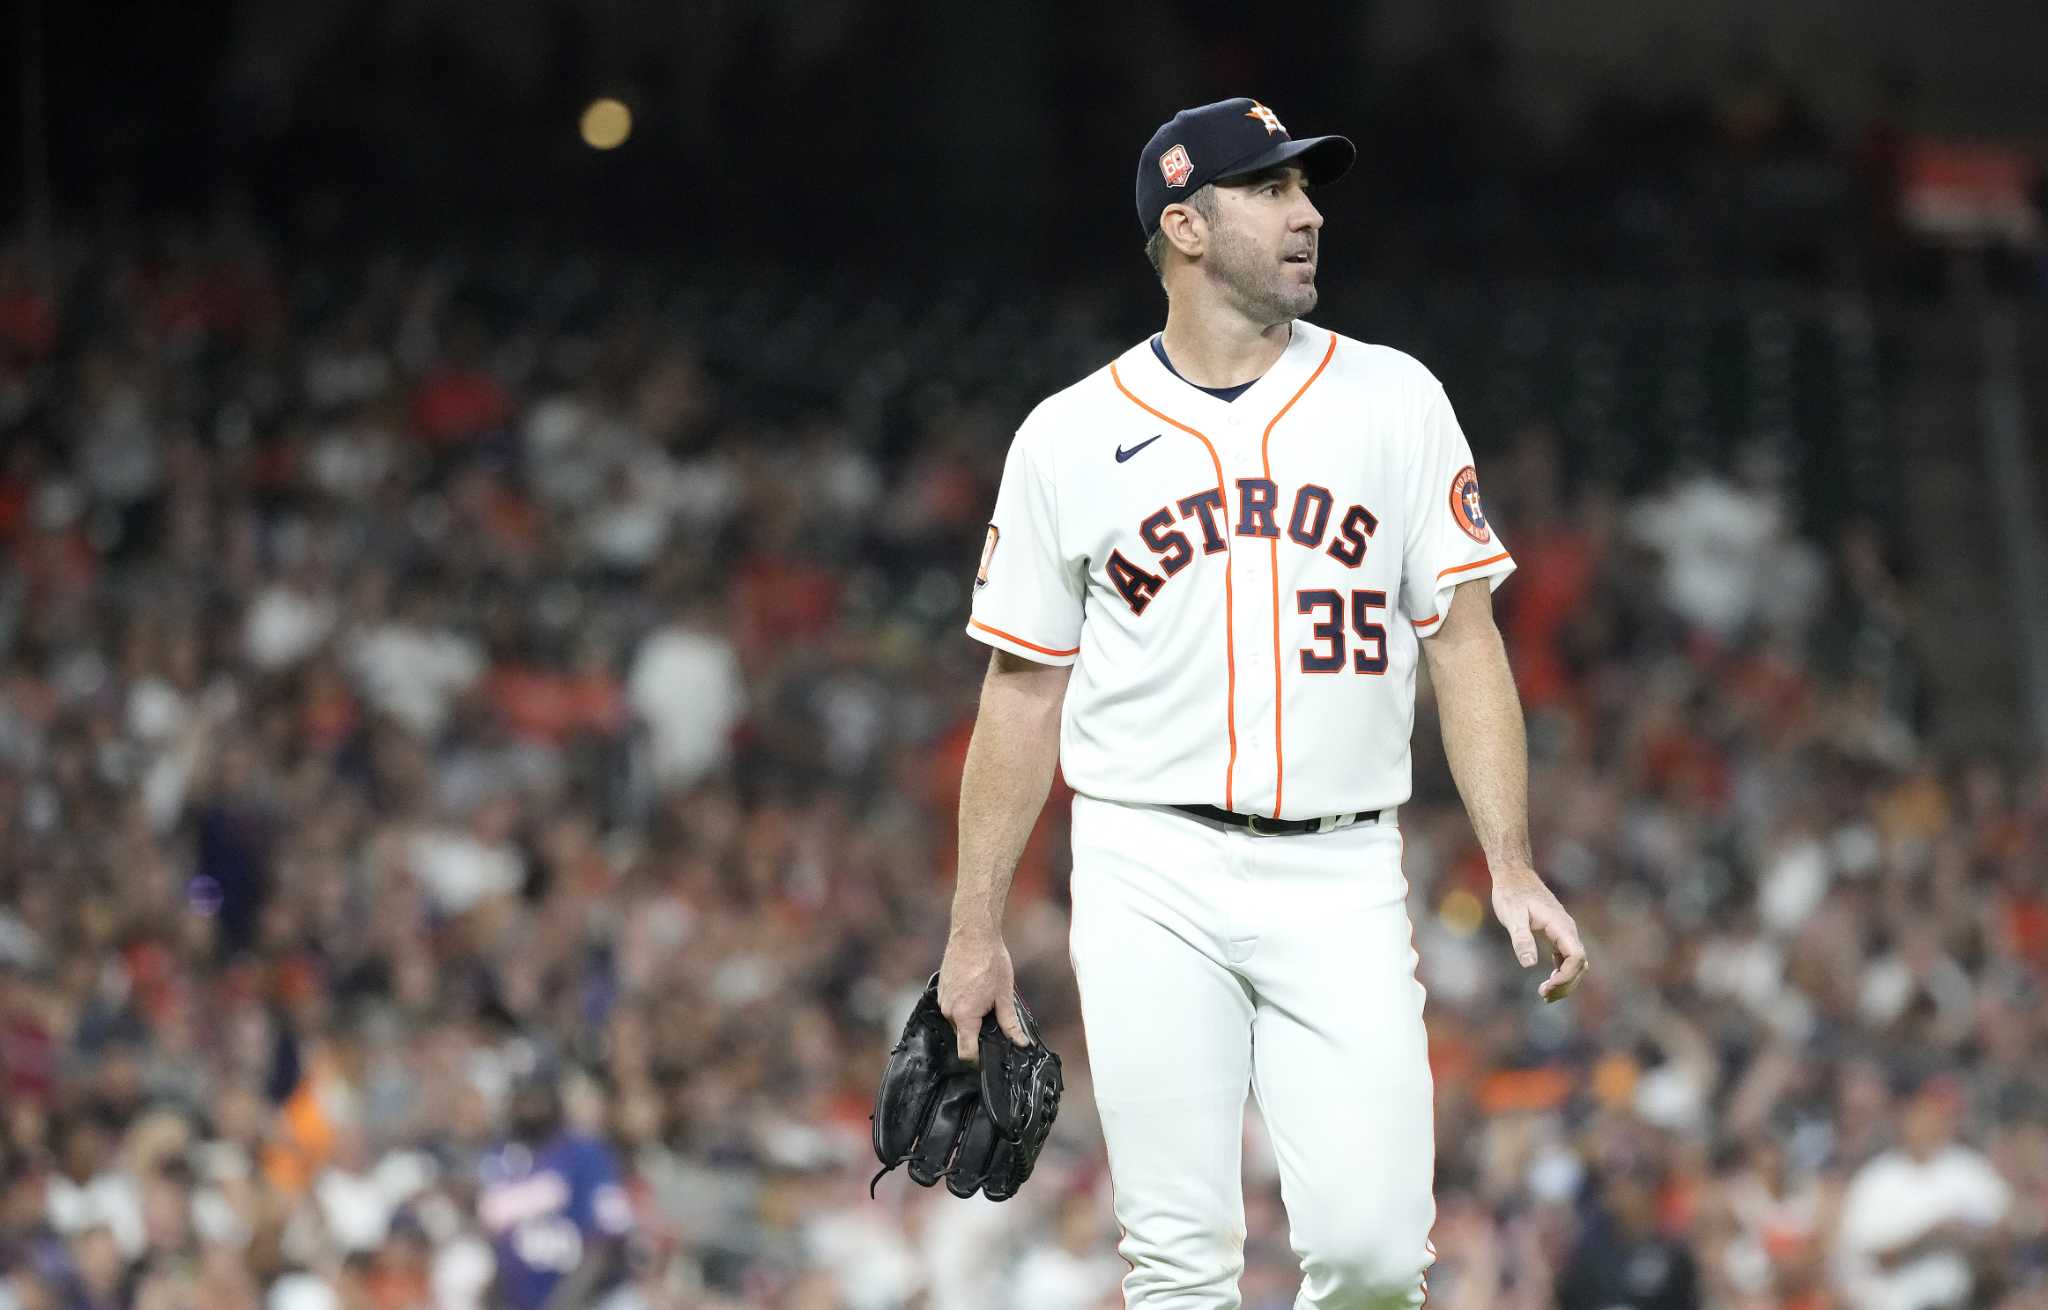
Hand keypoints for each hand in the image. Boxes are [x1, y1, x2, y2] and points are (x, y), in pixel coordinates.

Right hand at [938, 926, 1030, 1065]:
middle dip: (978, 1031)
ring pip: (958, 1021)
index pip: (966, 1052)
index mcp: (965, 1016)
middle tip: (994, 1015)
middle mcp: (949, 1011)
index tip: (990, 1055)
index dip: (978, 1058)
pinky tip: (975, 989)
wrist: (973, 934)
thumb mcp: (1005, 995)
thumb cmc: (990, 961)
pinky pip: (952, 1007)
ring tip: (985, 998)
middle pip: (963, 1036)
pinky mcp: (941, 990)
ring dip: (971, 1017)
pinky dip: (963, 1005)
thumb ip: (1010, 1023)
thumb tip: (1020, 1043)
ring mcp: (942, 1000)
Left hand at [1490, 866, 1587, 1001]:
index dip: (1566, 976)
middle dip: (1566, 983)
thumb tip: (1529, 964)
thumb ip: (1521, 938)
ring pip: (1575, 963)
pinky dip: (1561, 974)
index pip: (1576, 956)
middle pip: (1579, 964)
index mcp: (1560, 925)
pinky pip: (1566, 958)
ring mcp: (1563, 933)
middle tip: (1544, 995)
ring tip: (1545, 995)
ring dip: (1565, 981)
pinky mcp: (1556, 935)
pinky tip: (1548, 984)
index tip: (1548, 987)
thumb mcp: (1512, 915)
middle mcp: (1567, 930)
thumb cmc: (1511, 893)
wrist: (1513, 875)